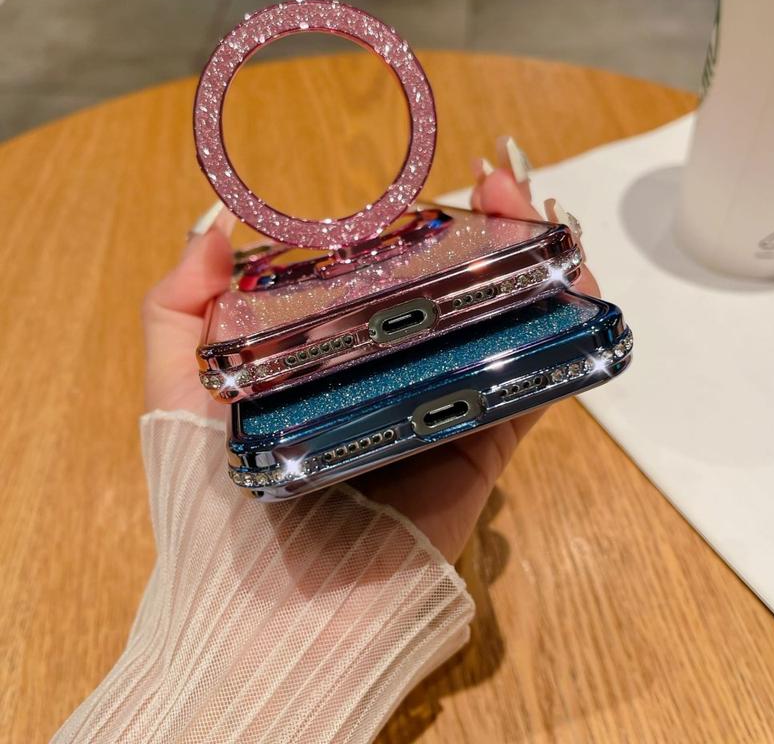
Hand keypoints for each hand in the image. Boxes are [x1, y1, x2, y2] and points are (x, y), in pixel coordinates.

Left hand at [142, 137, 597, 561]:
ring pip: (499, 327)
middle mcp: (390, 376)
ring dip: (532, 267)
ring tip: (542, 213)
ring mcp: (440, 408)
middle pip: (450, 294)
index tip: (426, 183)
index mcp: (332, 360)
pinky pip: (530, 383)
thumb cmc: (213, 503)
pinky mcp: (481, 448)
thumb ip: (179, 312)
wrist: (271, 613)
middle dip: (483, 233)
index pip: (381, 280)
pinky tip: (574, 280)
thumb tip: (214, 226)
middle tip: (498, 184)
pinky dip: (560, 332)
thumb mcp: (176, 394)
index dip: (410, 228)